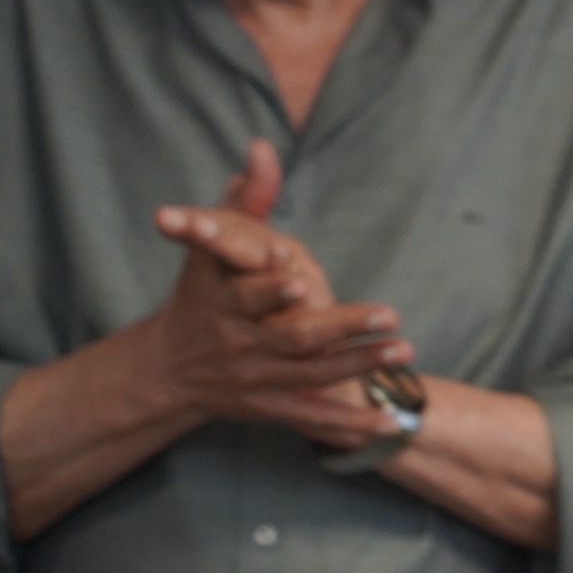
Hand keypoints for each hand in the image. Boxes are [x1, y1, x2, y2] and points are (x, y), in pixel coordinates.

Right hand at [148, 138, 414, 442]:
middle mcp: (238, 344)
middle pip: (293, 339)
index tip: (302, 276)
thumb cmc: (201, 293)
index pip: (247, 296)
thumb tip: (262, 147)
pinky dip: (350, 425)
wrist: (168, 367)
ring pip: (310, 376)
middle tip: (391, 314)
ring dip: (358, 367)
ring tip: (405, 350)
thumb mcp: (212, 247)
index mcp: (223, 303)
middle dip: (341, 328)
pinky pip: (312, 418)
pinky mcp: (268, 409)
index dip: (272, 289)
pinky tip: (393, 423)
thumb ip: (245, 200)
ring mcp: (253, 380)